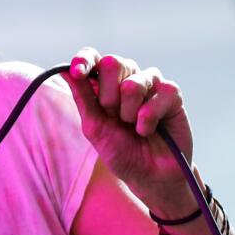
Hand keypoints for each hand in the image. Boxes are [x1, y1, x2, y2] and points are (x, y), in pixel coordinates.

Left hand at [62, 47, 197, 216]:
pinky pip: (158, 94)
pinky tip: (149, 129)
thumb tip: (63, 71)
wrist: (150, 176)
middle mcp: (127, 78)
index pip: (93, 57)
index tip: (78, 72)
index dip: (84, 60)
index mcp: (104, 84)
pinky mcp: (171, 93)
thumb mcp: (94, 127)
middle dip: (108, 97)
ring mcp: (150, 84)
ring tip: (133, 127)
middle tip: (115, 118)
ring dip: (129, 112)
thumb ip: (82, 97)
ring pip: (133, 82)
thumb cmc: (121, 152)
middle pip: (112, 63)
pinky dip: (149, 118)